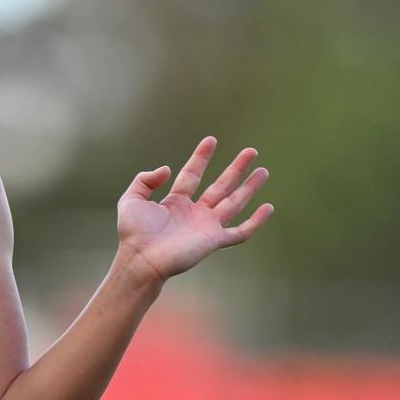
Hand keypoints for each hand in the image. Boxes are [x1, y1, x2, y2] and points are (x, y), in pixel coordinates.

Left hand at [116, 136, 272, 281]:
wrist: (141, 259)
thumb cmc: (133, 233)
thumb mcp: (131, 199)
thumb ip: (145, 180)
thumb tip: (167, 169)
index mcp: (176, 202)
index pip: (192, 174)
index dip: (201, 157)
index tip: (211, 140)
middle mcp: (194, 212)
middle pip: (221, 185)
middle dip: (236, 168)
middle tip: (251, 151)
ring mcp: (206, 226)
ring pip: (234, 203)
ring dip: (249, 188)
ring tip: (263, 171)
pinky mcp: (213, 241)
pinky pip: (240, 232)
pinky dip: (255, 222)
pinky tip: (268, 208)